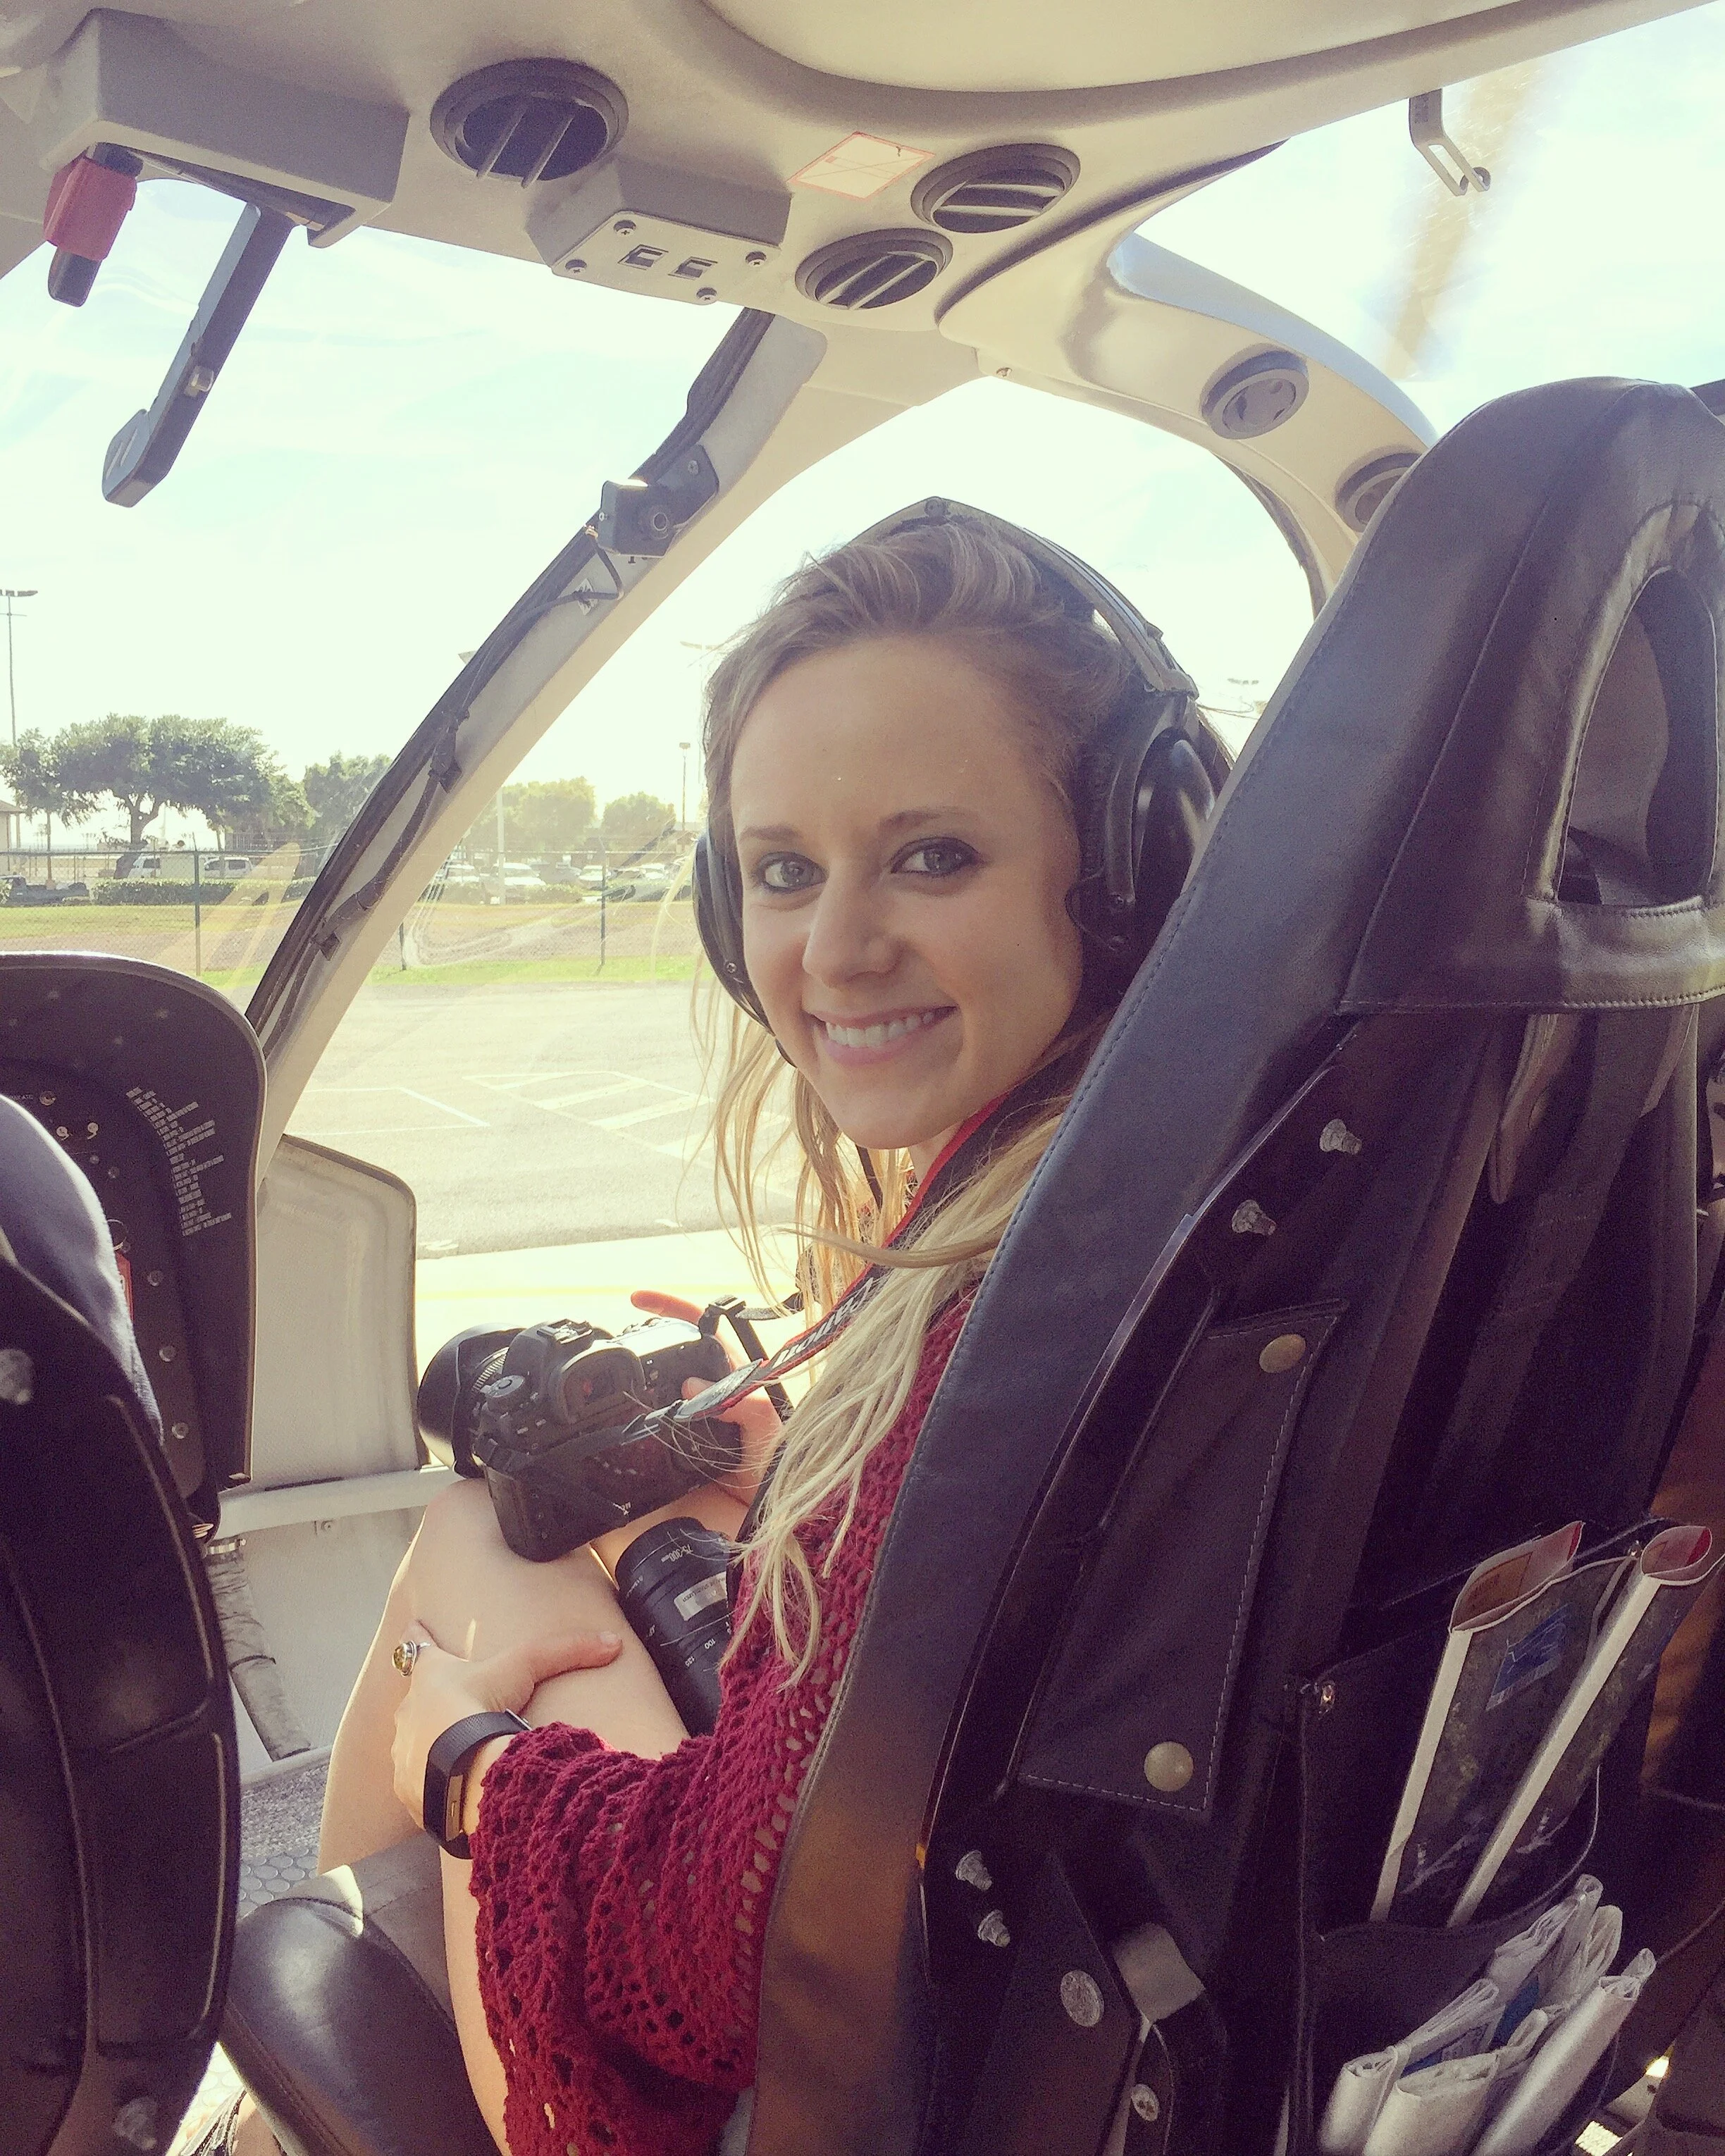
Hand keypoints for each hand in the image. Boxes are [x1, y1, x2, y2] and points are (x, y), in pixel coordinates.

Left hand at [389, 1616, 622, 1825]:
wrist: (457, 1767)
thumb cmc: (481, 1705)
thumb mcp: (524, 1667)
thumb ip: (567, 1651)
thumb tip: (613, 1641)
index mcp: (431, 1675)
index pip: (419, 1646)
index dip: (418, 1635)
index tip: (413, 1625)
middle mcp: (409, 1711)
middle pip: (413, 1698)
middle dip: (425, 1700)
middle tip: (439, 1703)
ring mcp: (403, 1753)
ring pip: (410, 1743)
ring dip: (425, 1745)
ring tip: (445, 1753)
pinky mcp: (407, 1789)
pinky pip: (416, 1783)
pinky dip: (429, 1782)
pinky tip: (446, 1788)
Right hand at [630, 1290, 785, 1489]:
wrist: (776, 1511)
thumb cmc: (780, 1465)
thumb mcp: (769, 1428)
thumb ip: (744, 1404)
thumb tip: (693, 1385)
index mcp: (737, 1378)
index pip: (705, 1331)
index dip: (674, 1310)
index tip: (639, 1299)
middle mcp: (714, 1392)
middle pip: (676, 1355)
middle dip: (648, 1345)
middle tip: (620, 1348)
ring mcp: (696, 1417)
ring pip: (660, 1388)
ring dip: (640, 1383)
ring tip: (617, 1384)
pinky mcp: (681, 1446)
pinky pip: (654, 1425)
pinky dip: (638, 1420)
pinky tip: (624, 1423)